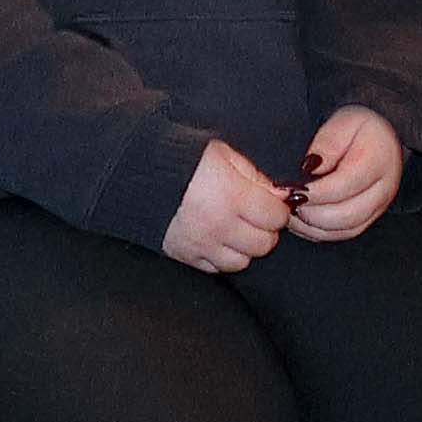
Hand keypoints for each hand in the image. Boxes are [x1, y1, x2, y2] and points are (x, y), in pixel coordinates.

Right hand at [156, 138, 294, 273]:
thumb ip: (255, 174)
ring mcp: (201, 244)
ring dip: (242, 247)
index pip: (276, 217)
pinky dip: (219, 256)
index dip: (276, 208)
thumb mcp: (224, 153)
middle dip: (263, 229)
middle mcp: (218, 224)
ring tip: (233, 228)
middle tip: (252, 215)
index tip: (269, 202)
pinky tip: (214, 238)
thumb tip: (283, 196)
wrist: (138, 172)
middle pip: (264, 243)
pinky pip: (216, 268)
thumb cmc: (184, 158)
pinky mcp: (185, 255)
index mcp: (231, 194)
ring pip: (242, 261)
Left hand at [287, 105, 406, 241]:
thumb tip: (309, 167)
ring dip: (312, 225)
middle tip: (286, 202)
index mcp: (378, 162)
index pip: (344, 186)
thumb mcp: (343, 122)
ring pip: (343, 230)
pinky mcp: (368, 219)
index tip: (289, 189)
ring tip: (291, 210)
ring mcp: (377, 209)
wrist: (382, 136)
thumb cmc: (360, 127)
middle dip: (310, 212)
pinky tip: (301, 219)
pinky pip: (343, 234)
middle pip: (345, 215)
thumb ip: (327, 144)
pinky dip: (319, 232)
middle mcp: (382, 191)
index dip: (314, 192)